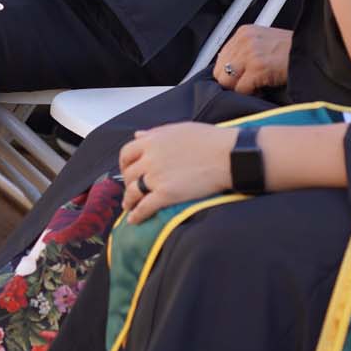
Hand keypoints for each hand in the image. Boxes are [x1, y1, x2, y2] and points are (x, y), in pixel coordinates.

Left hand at [119, 122, 233, 223]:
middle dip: (127, 184)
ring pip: (133, 192)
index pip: (126, 153)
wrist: (227, 155)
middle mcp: (150, 158)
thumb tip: (138, 134)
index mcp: (152, 141)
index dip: (124, 164)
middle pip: (129, 174)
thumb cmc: (209, 140)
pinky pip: (144, 207)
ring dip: (129, 201)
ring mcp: (156, 177)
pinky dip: (137, 215)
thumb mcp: (179, 129)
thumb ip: (155, 133)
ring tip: (129, 207)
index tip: (127, 170)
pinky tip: (134, 220)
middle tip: (131, 190)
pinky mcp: (166, 194)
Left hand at [213, 24, 292, 92]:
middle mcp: (244, 40)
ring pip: (227, 81)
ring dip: (239, 89)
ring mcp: (250, 54)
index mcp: (244, 32)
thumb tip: (231, 70)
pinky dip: (250, 94)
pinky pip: (241, 90)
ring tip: (254, 88)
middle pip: (219, 70)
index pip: (221, 58)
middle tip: (247, 85)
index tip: (239, 79)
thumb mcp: (264, 41)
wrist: (312, 50)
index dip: (229, 73)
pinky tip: (262, 90)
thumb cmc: (292, 49)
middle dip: (231, 83)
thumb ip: (246, 51)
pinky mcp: (257, 68)